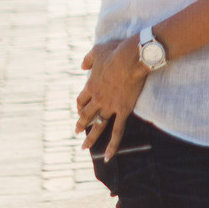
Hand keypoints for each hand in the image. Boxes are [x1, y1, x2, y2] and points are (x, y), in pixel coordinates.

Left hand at [75, 38, 149, 161]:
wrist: (131, 57)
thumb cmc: (115, 51)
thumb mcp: (96, 51)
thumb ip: (87, 60)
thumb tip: (82, 66)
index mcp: (91, 86)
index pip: (81, 100)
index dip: (79, 106)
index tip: (79, 110)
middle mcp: (97, 99)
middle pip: (86, 114)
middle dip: (81, 124)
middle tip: (77, 132)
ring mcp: (110, 106)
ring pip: (98, 125)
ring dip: (90, 137)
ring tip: (84, 147)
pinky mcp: (123, 110)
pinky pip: (117, 131)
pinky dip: (112, 144)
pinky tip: (107, 156)